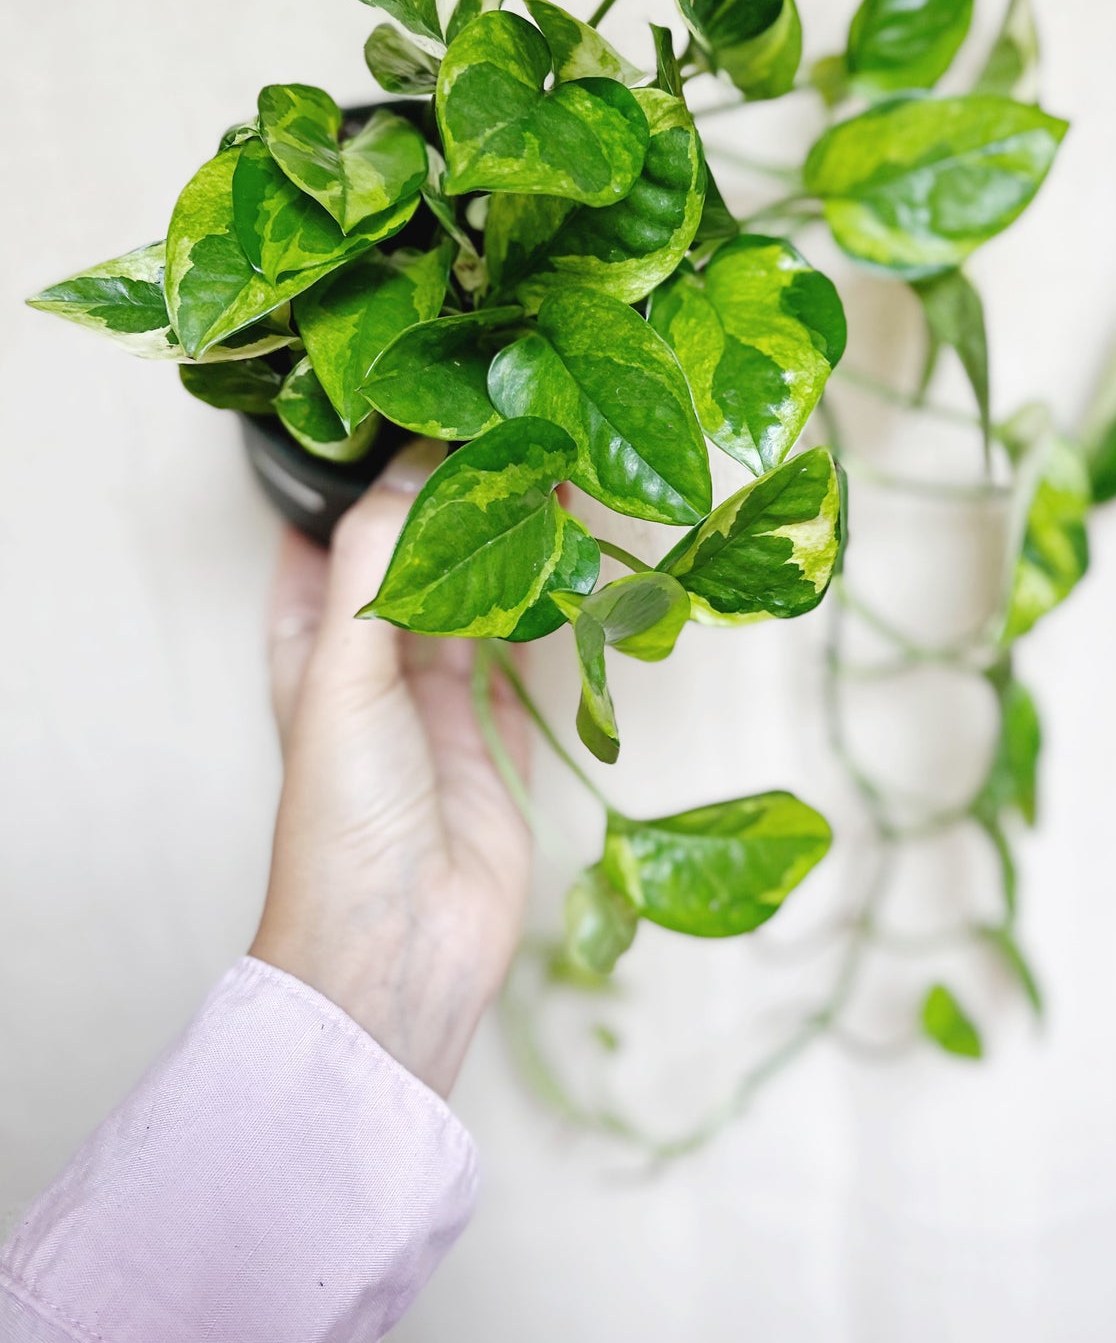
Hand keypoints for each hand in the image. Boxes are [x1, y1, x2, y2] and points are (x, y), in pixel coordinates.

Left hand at [250, 440, 530, 1097]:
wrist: (403, 944)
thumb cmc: (343, 814)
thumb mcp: (342, 670)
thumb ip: (381, 560)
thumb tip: (428, 458)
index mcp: (310, 639)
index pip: (331, 531)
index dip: (366, 469)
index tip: (418, 397)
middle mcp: (374, 659)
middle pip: (418, 551)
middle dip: (459, 491)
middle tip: (512, 419)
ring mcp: (443, 695)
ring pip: (483, 590)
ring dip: (515, 537)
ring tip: (555, 465)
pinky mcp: (502, 732)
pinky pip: (533, 648)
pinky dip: (556, 601)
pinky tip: (580, 550)